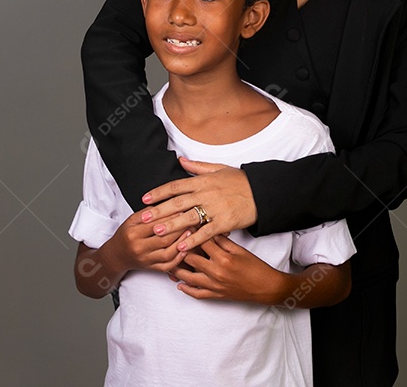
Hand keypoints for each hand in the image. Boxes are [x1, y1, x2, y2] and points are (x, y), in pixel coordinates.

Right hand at [106, 207, 188, 273]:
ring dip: (182, 243)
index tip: (183, 209)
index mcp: (133, 233)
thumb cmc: (126, 235)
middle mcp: (139, 248)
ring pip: (168, 253)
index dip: (170, 217)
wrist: (117, 255)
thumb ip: (148, 213)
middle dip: (180, 229)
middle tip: (192, 220)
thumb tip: (168, 205)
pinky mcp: (151, 269)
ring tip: (191, 232)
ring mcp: (146, 260)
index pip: (155, 224)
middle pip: (164, 239)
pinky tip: (186, 248)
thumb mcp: (132, 220)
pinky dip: (179, 258)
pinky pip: (168, 266)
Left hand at [140, 158, 256, 251]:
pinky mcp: (225, 222)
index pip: (176, 185)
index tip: (145, 198)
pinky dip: (194, 239)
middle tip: (143, 218)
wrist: (262, 193)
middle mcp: (206, 194)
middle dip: (159, 210)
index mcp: (203, 181)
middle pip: (178, 202)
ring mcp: (215, 208)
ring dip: (171, 225)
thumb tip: (180, 160)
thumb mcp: (219, 168)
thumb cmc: (241, 181)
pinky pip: (206, 232)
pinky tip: (182, 247)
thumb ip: (197, 167)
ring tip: (157, 232)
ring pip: (189, 217)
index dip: (159, 192)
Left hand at [170, 234, 284, 303]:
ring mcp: (214, 285)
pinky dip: (187, 289)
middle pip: (191, 258)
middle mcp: (216, 272)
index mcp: (223, 258)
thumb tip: (208, 231)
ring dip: (177, 270)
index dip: (190, 233)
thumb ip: (223, 241)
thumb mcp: (240, 250)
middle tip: (169, 242)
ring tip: (167, 262)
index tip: (182, 227)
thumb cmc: (256, 267)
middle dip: (179, 250)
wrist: (266, 287)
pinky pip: (197, 294)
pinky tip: (179, 284)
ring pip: (189, 277)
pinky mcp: (216, 295)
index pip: (201, 242)